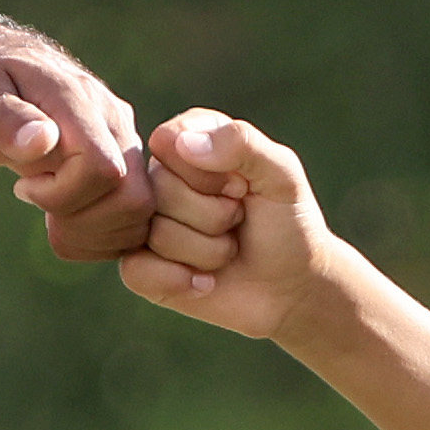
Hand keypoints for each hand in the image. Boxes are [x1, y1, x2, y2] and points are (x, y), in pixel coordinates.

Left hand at [0, 35, 156, 258]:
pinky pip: (136, 225)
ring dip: (89, 235)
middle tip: (37, 201)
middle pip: (133, 199)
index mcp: (79, 101)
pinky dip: (99, 240)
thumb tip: (42, 139)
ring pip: (140, 218)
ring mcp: (127, 146)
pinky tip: (64, 221)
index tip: (23, 186)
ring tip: (49, 214)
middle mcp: (116, 122)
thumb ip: (5, 118)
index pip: (102, 168)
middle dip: (80, 222)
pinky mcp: (130, 169)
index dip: (62, 195)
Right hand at [120, 110, 333, 341]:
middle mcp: (162, 177)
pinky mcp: (141, 267)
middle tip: (237, 221)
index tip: (243, 188)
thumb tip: (182, 143)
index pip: (169, 141)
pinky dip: (179, 281)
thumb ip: (241, 142)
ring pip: (155, 233)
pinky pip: (136, 271)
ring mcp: (148, 222)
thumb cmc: (288, 224)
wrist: (292, 289)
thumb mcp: (282, 174)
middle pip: (160, 190)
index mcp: (190, 140)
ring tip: (228, 250)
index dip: (210, 174)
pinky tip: (205, 281)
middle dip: (214, 216)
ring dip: (207, 252)